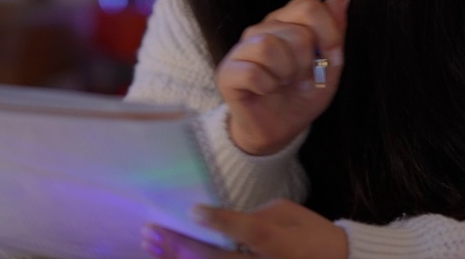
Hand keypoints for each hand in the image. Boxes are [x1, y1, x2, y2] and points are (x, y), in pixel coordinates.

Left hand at [141, 201, 347, 258]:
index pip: (241, 228)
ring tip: (153, 248)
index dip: (216, 219)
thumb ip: (255, 216)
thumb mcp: (288, 212)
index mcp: (274, 240)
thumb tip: (226, 221)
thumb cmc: (311, 234)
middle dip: (179, 246)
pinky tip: (173, 256)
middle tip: (153, 233)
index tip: (192, 210)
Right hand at [217, 0, 348, 154]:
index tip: (333, 59)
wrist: (278, 130)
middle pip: (295, 31)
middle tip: (302, 79)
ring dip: (285, 73)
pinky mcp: (227, 72)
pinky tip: (266, 90)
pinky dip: (266, 86)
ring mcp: (242, 49)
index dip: (328, 33)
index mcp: (287, 23)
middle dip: (307, 62)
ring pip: (268, 46)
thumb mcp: (329, 68)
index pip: (308, 6)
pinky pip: (251, 71)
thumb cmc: (301, 97)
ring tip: (283, 84)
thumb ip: (335, 32)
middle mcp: (262, 29)